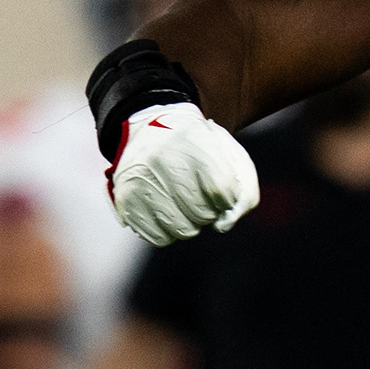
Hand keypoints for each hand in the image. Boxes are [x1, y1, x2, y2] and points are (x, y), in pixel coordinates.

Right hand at [107, 101, 258, 244]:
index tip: (221, 190)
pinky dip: (169, 231)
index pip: (221, 189)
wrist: (149, 129)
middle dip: (209, 211)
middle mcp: (161, 159)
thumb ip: (244, 190)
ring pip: (182, 230)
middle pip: (202, 213)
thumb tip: (224, 225)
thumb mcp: (228, 154)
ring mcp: (140, 182)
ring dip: (190, 223)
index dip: (227, 197)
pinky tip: (166, 211)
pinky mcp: (125, 201)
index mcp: (191, 139)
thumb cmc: (197, 148)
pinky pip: (159, 238)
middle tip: (200, 195)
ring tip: (182, 202)